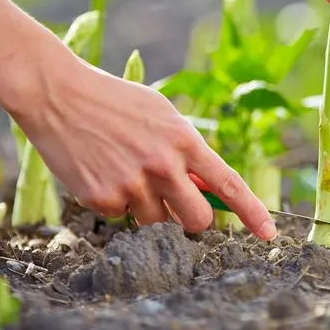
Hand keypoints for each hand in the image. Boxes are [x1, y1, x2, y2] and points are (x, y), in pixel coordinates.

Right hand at [11, 48, 277, 239]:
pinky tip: (101, 171)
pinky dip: (116, 202)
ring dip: (148, 207)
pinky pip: (122, 217)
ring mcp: (131, 186)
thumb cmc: (115, 102)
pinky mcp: (102, 199)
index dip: (251, 213)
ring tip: (125, 170)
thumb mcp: (161, 115)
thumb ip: (185, 151)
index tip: (269, 233)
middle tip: (179, 206)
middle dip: (192, 220)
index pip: (228, 184)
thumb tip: (205, 188)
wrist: (59, 95)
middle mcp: (162, 166)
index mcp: (183, 140)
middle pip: (196, 220)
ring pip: (156, 222)